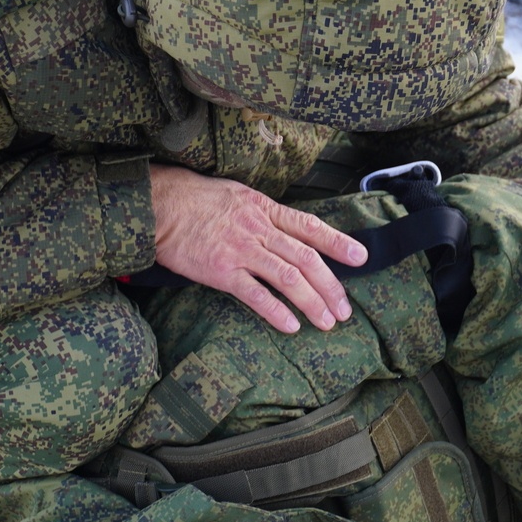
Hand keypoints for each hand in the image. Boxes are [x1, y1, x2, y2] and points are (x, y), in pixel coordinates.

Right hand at [149, 164, 367, 332]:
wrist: (161, 205)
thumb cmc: (197, 200)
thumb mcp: (238, 196)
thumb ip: (264, 215)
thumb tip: (288, 232)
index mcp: (265, 209)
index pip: (310, 227)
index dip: (338, 243)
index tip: (361, 258)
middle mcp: (259, 230)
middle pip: (306, 258)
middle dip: (330, 286)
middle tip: (344, 310)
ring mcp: (241, 251)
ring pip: (287, 277)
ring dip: (311, 302)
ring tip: (326, 322)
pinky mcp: (221, 271)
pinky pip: (254, 294)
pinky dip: (275, 311)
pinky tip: (291, 325)